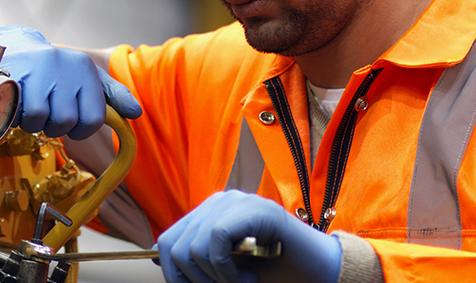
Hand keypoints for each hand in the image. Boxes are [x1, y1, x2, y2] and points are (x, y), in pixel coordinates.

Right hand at [0, 25, 141, 139]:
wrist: (16, 47)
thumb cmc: (58, 70)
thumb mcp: (89, 76)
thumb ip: (114, 95)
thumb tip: (136, 113)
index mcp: (85, 69)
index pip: (94, 117)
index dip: (82, 130)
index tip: (73, 126)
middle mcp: (63, 67)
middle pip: (65, 121)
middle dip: (55, 127)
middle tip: (49, 117)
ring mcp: (36, 71)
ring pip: (38, 119)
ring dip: (33, 124)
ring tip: (32, 110)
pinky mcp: (11, 76)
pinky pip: (15, 112)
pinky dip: (15, 118)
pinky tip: (17, 108)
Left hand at [157, 191, 341, 282]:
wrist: (318, 271)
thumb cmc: (274, 272)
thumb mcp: (227, 269)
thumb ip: (198, 263)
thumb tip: (158, 261)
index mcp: (211, 212)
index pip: (168, 239)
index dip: (173, 274)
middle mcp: (221, 200)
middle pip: (174, 244)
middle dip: (192, 280)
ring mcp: (238, 201)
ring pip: (193, 246)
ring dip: (214, 278)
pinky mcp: (253, 208)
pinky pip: (216, 240)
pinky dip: (225, 270)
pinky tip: (248, 279)